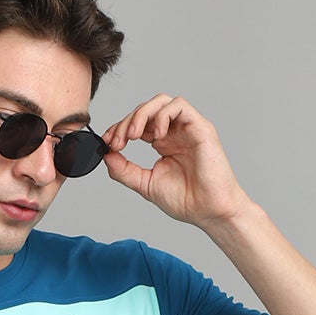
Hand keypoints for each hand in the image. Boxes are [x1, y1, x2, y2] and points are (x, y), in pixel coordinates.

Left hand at [101, 94, 249, 227]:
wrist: (210, 212)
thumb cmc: (187, 201)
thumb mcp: (146, 184)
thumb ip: (125, 170)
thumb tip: (106, 154)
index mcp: (163, 143)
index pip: (138, 124)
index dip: (120, 128)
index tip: (108, 143)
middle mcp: (175, 132)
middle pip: (146, 109)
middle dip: (127, 122)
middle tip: (118, 141)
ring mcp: (188, 128)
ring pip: (161, 102)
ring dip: (142, 114)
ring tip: (133, 135)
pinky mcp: (200, 127)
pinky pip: (179, 106)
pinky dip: (163, 115)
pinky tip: (155, 135)